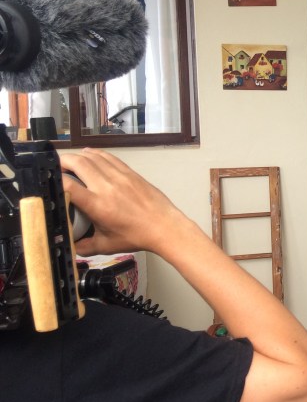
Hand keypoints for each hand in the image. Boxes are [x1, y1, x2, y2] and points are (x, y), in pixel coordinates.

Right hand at [61, 147, 191, 257]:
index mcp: (97, 205)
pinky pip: (109, 157)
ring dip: (77, 156)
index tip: (47, 181)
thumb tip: (71, 247)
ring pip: (92, 157)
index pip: (68, 185)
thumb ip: (84, 247)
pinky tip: (89, 155)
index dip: (53, 180)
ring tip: (68, 161)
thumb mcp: (106, 245)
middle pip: (77, 162)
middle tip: (54, 167)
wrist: (165, 227)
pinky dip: (96, 154)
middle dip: (61, 161)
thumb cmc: (138, 235)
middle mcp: (107, 187)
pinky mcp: (130, 173)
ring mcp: (120, 177)